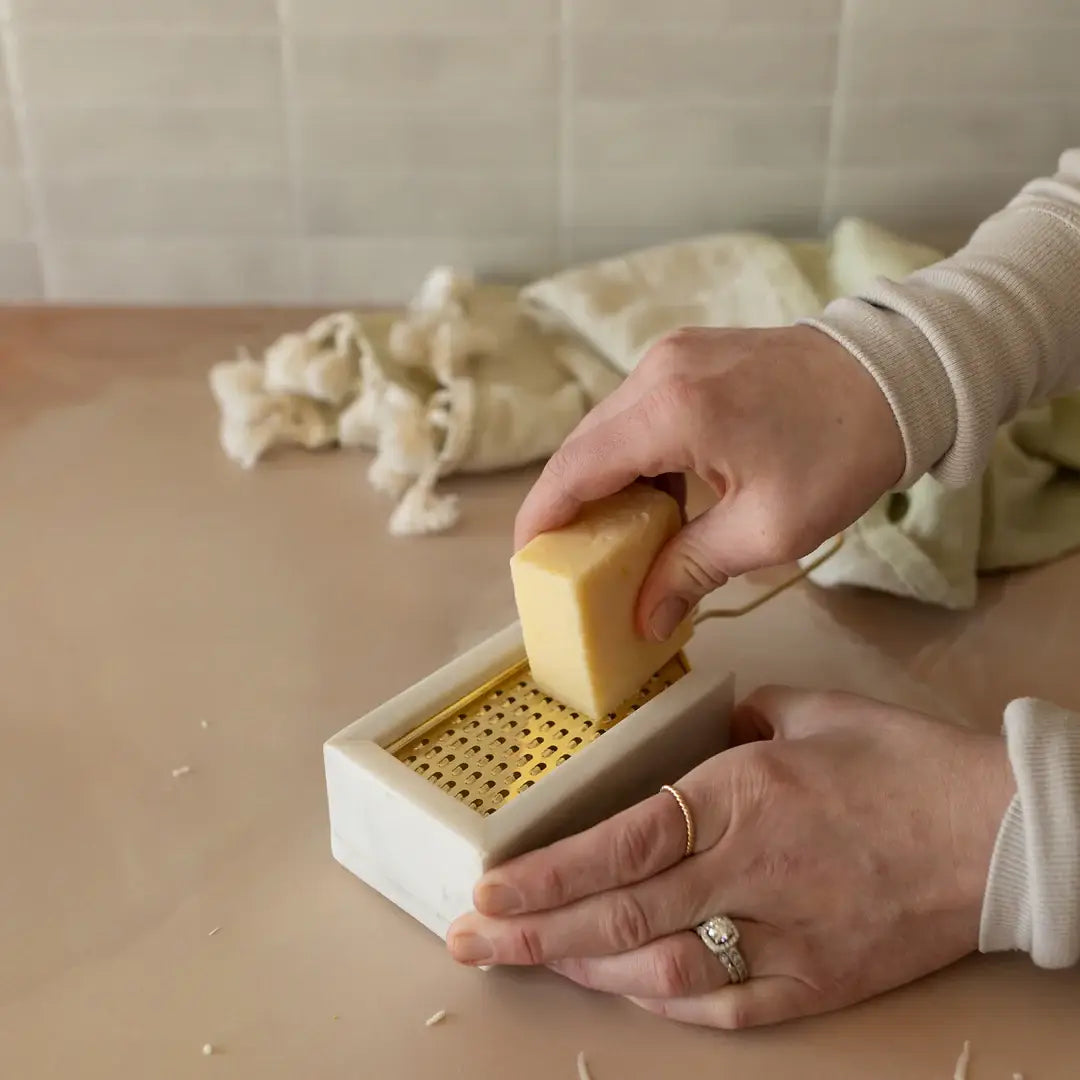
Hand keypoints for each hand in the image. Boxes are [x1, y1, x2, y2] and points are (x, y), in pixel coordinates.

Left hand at [446, 688, 1014, 1028]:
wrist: (997, 834)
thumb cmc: (902, 762)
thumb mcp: (808, 712)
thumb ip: (736, 722)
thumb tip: (696, 733)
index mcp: (742, 797)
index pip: (622, 842)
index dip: (547, 873)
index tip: (489, 886)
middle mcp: (749, 873)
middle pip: (621, 918)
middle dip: (535, 933)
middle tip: (472, 939)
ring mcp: (781, 939)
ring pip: (659, 972)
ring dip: (585, 971)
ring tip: (529, 959)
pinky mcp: (813, 983)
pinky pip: (722, 1006)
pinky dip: (661, 1003)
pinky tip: (619, 991)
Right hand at [514, 326, 904, 641]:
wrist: (902, 374)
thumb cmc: (843, 453)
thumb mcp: (768, 530)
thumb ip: (691, 570)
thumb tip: (644, 617)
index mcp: (671, 411)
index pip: (575, 469)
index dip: (542, 518)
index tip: (527, 561)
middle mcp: (657, 371)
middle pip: (582, 447)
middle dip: (568, 505)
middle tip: (569, 561)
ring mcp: (672, 355)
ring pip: (607, 427)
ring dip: (602, 480)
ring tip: (611, 536)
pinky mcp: (689, 353)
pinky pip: (637, 409)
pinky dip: (632, 454)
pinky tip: (652, 494)